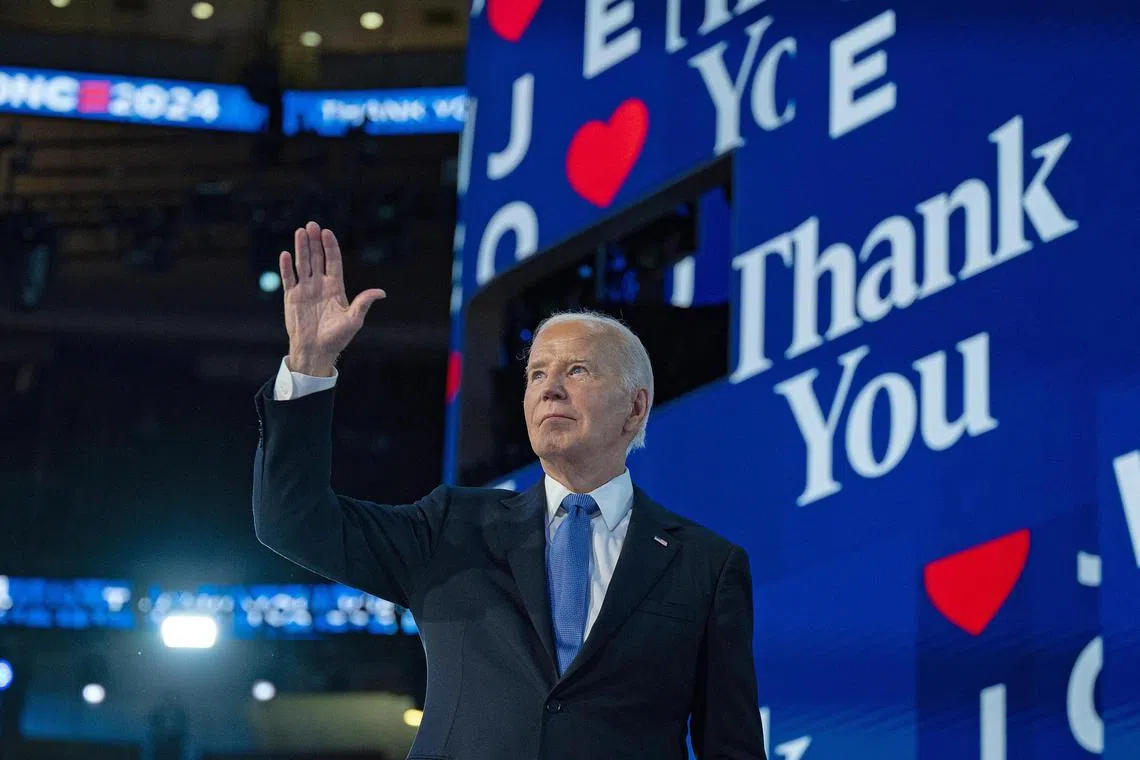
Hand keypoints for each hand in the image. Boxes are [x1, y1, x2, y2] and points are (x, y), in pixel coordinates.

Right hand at [280, 221, 385, 376]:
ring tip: (300, 232)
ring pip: (302, 264)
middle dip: (314, 241)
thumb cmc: (336, 338)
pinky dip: (286, 267)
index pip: (333, 261)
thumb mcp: (353, 320)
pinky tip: (286, 254)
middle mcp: (320, 285)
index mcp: (335, 287)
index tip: (327, 232)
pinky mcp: (292, 297)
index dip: (330, 247)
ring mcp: (305, 289)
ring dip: (301, 248)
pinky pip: (288, 278)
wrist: (315, 351)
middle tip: (312, 225)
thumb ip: (363, 303)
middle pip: (317, 258)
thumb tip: (381, 292)